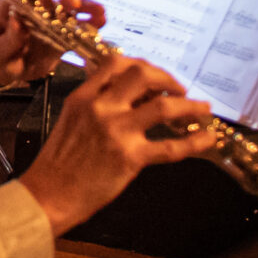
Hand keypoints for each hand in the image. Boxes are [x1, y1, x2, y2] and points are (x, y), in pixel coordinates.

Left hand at [0, 0, 97, 86]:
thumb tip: (17, 20)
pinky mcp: (67, 27)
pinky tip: (101, 21)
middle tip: (70, 4)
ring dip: (84, 1)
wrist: (9, 71)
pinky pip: (83, 16)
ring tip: (96, 13)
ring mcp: (53, 10)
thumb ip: (8, 39)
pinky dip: (93, 16)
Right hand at [15, 57, 221, 234]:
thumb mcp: (70, 119)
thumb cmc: (58, 162)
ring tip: (202, 108)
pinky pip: (171, 147)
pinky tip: (207, 139)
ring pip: (163, 107)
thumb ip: (94, 103)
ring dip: (189, 105)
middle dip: (167, 79)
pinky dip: (194, 142)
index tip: (153, 76)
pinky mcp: (130, 157)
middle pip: (142, 75)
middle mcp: (101, 108)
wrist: (49, 194)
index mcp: (83, 97)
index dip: (141, 65)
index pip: (115, 63)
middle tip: (178, 90)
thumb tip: (125, 96)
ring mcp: (117, 131)